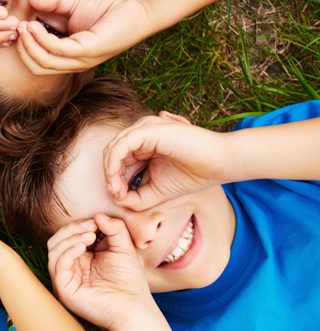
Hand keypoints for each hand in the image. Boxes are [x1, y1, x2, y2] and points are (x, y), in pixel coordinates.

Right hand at [17, 0, 154, 72]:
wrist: (138, 10)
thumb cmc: (110, 11)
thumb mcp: (74, 5)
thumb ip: (53, 3)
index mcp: (69, 56)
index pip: (38, 62)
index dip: (23, 47)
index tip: (16, 26)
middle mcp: (74, 63)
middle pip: (37, 67)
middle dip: (22, 48)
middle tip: (16, 27)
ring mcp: (81, 60)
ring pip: (44, 62)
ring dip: (29, 44)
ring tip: (23, 25)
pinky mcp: (88, 51)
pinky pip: (57, 49)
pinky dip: (42, 38)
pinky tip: (35, 24)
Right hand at [48, 215, 153, 330]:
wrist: (134, 307)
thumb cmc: (129, 280)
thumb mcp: (123, 247)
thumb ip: (114, 228)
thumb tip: (98, 215)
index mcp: (80, 258)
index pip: (68, 236)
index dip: (78, 225)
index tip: (96, 221)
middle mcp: (70, 268)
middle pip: (56, 241)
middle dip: (71, 229)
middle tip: (91, 227)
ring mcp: (66, 279)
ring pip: (53, 251)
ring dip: (69, 238)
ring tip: (89, 236)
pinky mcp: (65, 289)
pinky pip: (57, 266)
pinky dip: (67, 252)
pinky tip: (82, 247)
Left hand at [103, 112, 228, 209]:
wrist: (219, 164)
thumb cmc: (193, 175)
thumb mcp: (157, 191)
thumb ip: (136, 197)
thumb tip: (116, 200)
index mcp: (144, 146)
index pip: (118, 161)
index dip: (114, 180)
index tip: (119, 198)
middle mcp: (142, 134)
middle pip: (112, 154)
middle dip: (110, 177)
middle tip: (116, 195)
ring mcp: (145, 129)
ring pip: (113, 148)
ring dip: (111, 171)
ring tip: (117, 190)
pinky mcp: (148, 130)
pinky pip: (121, 144)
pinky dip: (114, 163)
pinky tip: (117, 179)